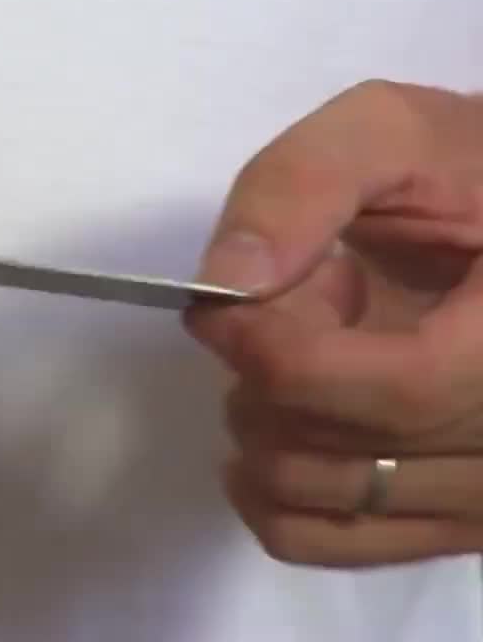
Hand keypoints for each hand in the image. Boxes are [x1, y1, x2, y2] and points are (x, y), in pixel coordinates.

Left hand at [186, 80, 482, 566]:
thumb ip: (305, 186)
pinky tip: (282, 420)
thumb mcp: (392, 135)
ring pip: (317, 502)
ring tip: (316, 346)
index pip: (393, 392)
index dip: (275, 351)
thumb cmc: (468, 172)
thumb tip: (227, 280)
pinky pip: (325, 541)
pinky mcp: (455, 521)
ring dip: (267, 420)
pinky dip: (270, 489)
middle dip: (267, 372)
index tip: (219, 305)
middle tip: (303, 298)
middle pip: (339, 451)